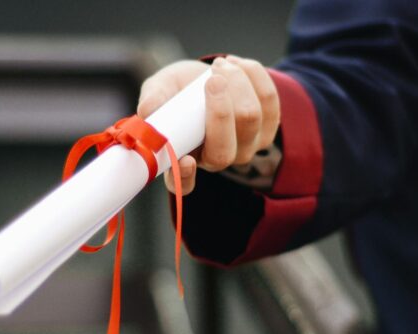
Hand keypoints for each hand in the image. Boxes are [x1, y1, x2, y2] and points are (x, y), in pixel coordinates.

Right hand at [137, 56, 279, 194]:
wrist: (209, 76)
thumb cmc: (180, 89)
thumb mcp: (161, 89)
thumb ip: (154, 99)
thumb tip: (148, 111)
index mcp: (185, 159)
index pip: (184, 183)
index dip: (185, 176)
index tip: (185, 160)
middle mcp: (217, 160)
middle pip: (224, 148)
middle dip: (220, 109)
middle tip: (212, 79)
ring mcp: (246, 147)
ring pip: (250, 118)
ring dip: (237, 83)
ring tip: (219, 65)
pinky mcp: (268, 127)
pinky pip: (269, 100)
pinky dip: (253, 75)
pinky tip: (236, 64)